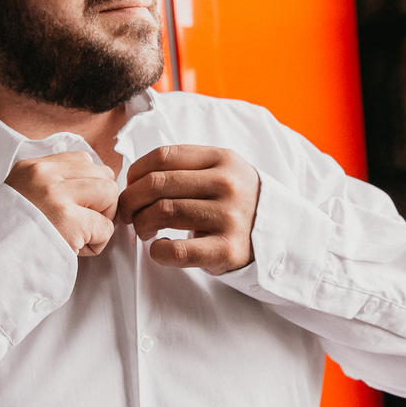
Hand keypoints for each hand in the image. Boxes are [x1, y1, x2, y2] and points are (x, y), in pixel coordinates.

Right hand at [4, 151, 118, 255]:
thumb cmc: (9, 235)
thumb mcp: (21, 194)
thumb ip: (51, 184)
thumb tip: (89, 185)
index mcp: (33, 168)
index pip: (83, 159)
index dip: (89, 183)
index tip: (79, 203)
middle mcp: (45, 176)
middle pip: (102, 174)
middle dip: (102, 200)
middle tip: (84, 221)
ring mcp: (58, 197)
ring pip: (109, 193)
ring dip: (103, 217)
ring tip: (82, 233)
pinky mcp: (70, 223)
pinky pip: (106, 227)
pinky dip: (98, 242)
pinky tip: (78, 249)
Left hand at [119, 145, 259, 274]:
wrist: (277, 234)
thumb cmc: (235, 202)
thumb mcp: (221, 170)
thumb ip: (185, 166)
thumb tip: (133, 176)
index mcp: (222, 159)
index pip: (164, 156)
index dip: (136, 171)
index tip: (131, 186)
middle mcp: (227, 184)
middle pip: (157, 184)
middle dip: (131, 200)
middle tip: (128, 212)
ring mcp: (229, 216)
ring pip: (162, 212)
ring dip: (141, 223)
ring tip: (144, 229)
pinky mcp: (226, 249)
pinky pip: (177, 249)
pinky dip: (158, 251)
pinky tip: (159, 248)